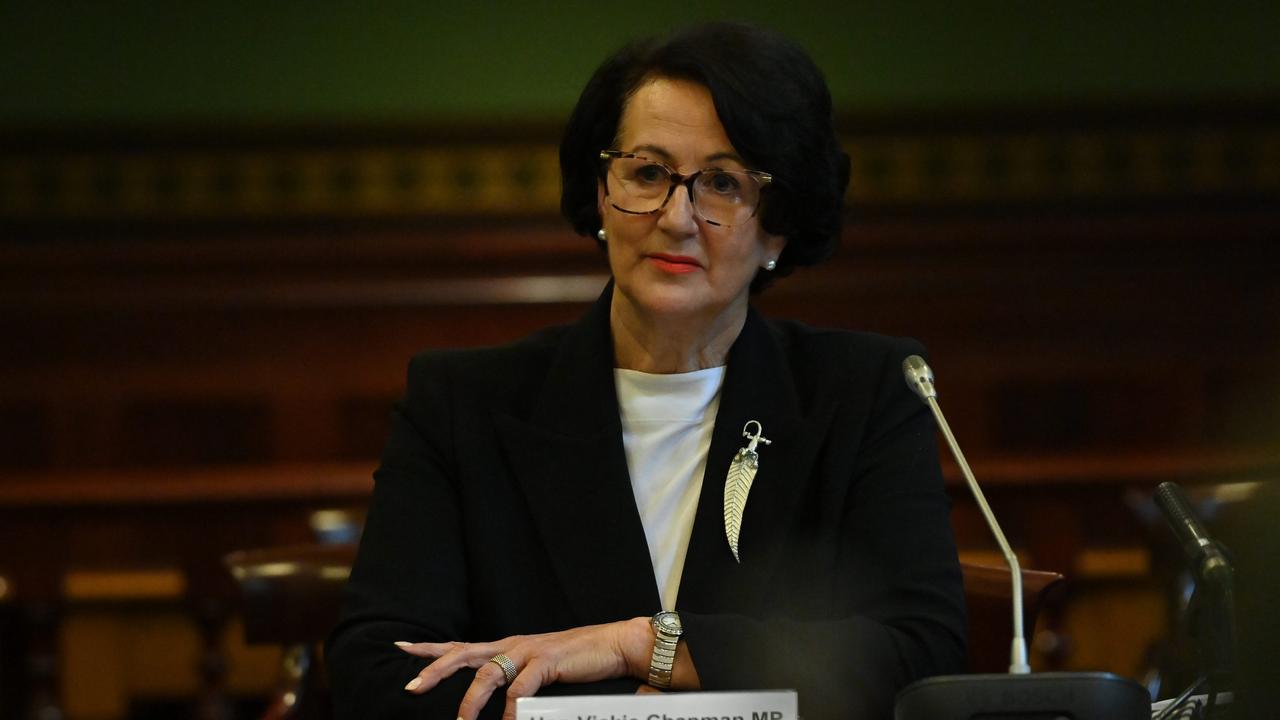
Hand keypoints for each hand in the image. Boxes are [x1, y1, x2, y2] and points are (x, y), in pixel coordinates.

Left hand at [396, 617, 652, 719]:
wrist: (613, 644)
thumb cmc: (575, 660)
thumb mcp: (537, 669)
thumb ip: (515, 679)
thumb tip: (496, 701)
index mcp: (506, 646)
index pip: (460, 645)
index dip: (430, 647)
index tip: (400, 646)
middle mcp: (512, 644)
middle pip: (463, 654)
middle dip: (434, 669)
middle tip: (410, 686)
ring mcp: (528, 651)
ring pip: (488, 673)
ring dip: (471, 700)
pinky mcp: (547, 662)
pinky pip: (522, 686)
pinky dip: (512, 707)